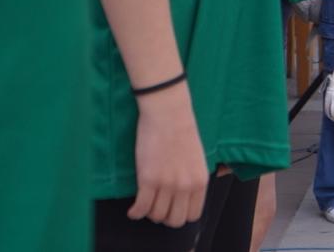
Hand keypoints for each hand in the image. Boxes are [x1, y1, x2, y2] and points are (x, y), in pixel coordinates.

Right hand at [130, 83, 209, 227]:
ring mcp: (168, 184)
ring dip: (149, 213)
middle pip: (175, 220)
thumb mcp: (196, 158)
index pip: (193, 214)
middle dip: (165, 217)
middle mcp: (186, 186)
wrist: (168, 112)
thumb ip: (192, 179)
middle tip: (156, 207)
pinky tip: (132, 209)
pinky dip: (135, 212)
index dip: (180, 214)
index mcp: (200, 181)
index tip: (171, 208)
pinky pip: (141, 207)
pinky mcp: (149, 179)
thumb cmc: (181, 130)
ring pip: (156, 216)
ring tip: (145, 203)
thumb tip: (183, 197)